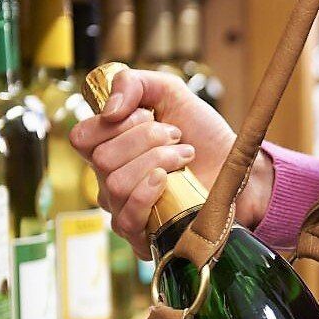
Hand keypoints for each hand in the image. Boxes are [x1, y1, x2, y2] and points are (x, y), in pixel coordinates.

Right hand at [69, 68, 273, 258]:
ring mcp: (124, 209)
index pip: (82, 138)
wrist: (236, 166)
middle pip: (102, 159)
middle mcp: (109, 181)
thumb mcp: (170, 92)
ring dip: (157, 161)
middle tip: (177, 136)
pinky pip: (126, 218)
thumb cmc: (203, 133)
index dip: (114, 123)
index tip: (149, 115)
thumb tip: (108, 109)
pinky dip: (148, 193)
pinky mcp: (143, 235)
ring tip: (185, 156)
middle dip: (146, 138)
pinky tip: (168, 180)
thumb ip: (133, 83)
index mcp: (108, 149)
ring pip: (116, 184)